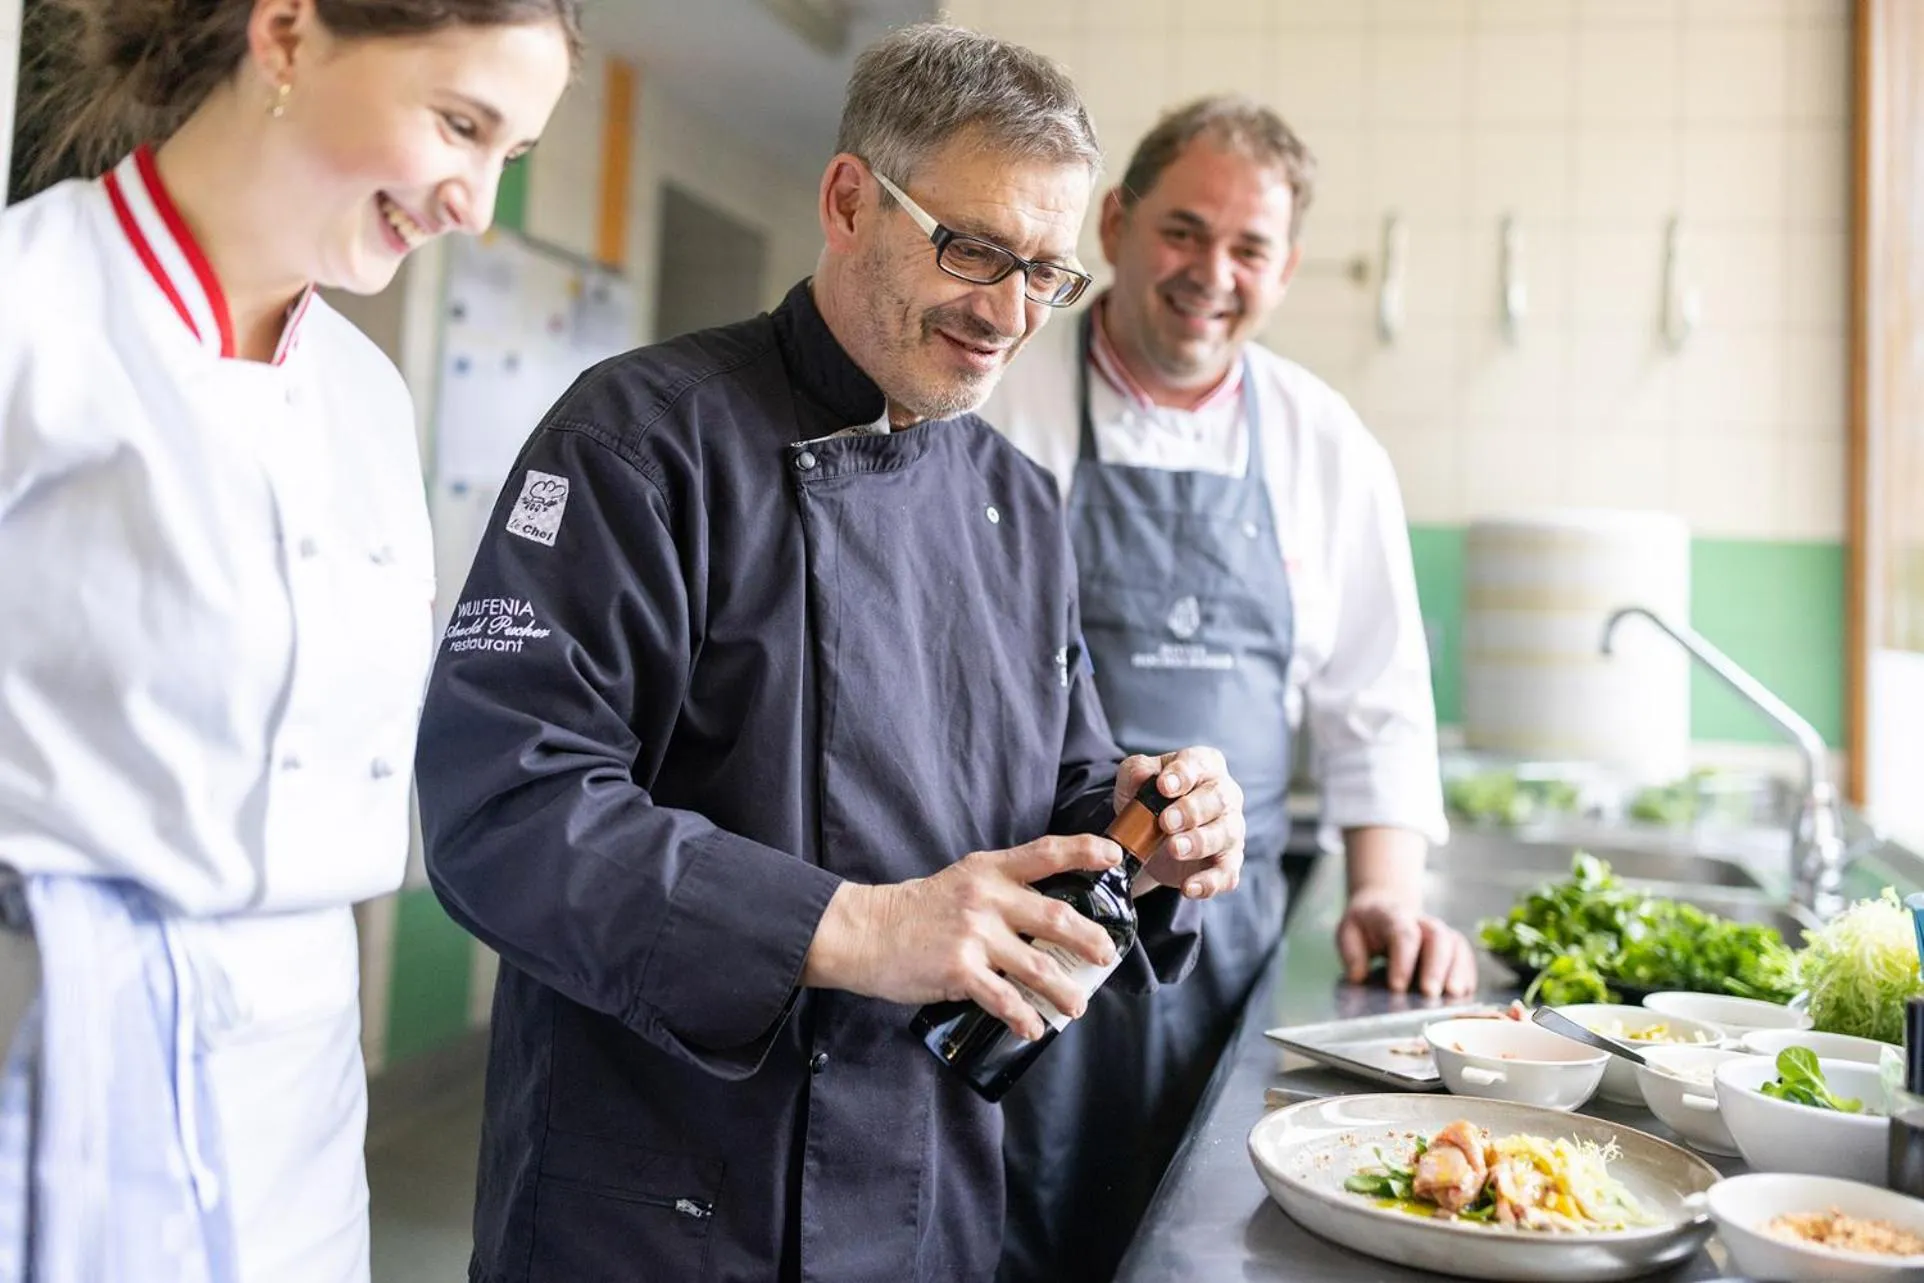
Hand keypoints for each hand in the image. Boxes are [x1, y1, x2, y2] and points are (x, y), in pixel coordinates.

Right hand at [800, 834, 1124, 1039]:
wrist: (866, 932)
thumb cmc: (917, 910)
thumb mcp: (961, 881)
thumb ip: (1001, 889)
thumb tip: (1049, 914)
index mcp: (989, 871)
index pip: (1045, 853)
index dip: (1084, 851)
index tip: (1114, 858)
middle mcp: (986, 898)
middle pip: (1055, 915)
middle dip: (1089, 938)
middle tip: (1107, 955)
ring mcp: (974, 934)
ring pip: (1037, 966)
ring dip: (1064, 991)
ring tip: (1077, 1006)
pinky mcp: (959, 970)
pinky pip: (1003, 999)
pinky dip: (1022, 1017)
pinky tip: (1032, 1028)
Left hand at [1116, 746, 1244, 899]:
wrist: (1150, 838)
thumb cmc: (1150, 800)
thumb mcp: (1133, 782)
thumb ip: (1136, 772)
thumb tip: (1143, 776)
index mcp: (1204, 766)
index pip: (1198, 764)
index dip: (1182, 775)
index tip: (1163, 787)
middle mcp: (1224, 795)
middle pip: (1217, 799)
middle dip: (1191, 811)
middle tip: (1165, 822)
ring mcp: (1230, 829)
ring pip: (1225, 835)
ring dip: (1199, 843)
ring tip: (1174, 849)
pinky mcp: (1228, 862)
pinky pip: (1227, 873)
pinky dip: (1209, 882)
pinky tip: (1189, 887)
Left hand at [1336, 886, 1476, 998]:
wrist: (1385, 908)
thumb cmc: (1366, 926)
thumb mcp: (1349, 932)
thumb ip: (1352, 953)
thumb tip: (1359, 977)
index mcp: (1394, 916)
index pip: (1403, 935)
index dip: (1402, 960)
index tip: (1397, 987)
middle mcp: (1423, 922)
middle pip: (1437, 938)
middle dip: (1435, 967)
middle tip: (1430, 994)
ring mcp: (1442, 933)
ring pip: (1457, 947)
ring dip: (1458, 972)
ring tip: (1454, 997)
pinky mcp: (1454, 947)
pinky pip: (1466, 959)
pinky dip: (1467, 977)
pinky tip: (1464, 997)